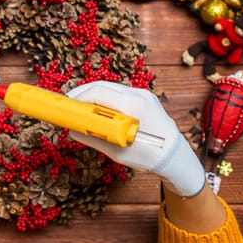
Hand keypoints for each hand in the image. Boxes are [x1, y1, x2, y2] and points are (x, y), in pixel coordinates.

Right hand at [66, 81, 204, 196]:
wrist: (176, 156)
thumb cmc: (149, 156)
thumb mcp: (117, 151)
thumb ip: (93, 138)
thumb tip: (73, 131)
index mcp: (133, 105)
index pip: (98, 93)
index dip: (79, 97)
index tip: (66, 104)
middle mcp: (139, 94)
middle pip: (103, 85)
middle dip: (83, 92)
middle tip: (69, 103)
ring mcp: (143, 93)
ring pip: (111, 87)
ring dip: (94, 93)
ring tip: (80, 106)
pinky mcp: (145, 97)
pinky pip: (119, 92)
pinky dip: (105, 97)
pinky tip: (97, 107)